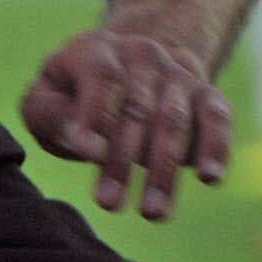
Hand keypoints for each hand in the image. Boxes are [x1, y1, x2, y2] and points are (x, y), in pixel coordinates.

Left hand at [23, 23, 234, 222]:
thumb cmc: (72, 96)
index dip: (95, 113)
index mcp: (97, 49)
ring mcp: (177, 74)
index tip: (86, 153)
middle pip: (136, 107)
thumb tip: (81, 141)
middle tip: (108, 203)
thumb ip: (51, 115)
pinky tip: (209, 177)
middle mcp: (142, 54)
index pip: (102, 76)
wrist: (127, 71)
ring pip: (174, 120)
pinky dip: (216, 147)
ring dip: (163, 169)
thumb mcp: (45, 100)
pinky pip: (217, 118)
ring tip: (152, 213)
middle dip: (122, 159)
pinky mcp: (207, 96)